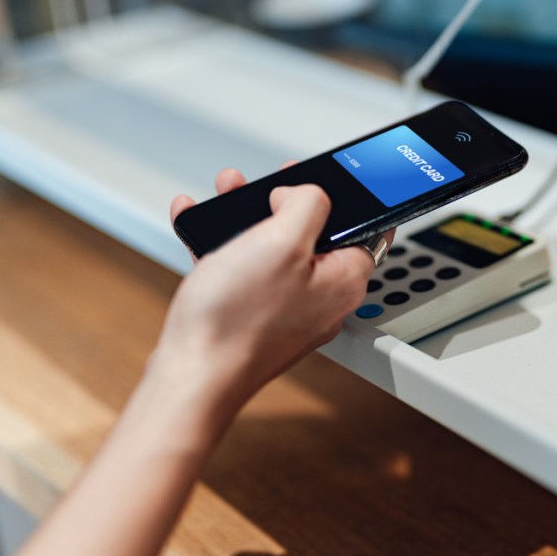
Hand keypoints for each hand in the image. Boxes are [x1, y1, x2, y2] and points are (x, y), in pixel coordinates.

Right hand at [151, 167, 383, 422]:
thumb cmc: (237, 320)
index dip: (344, 197)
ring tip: (227, 191)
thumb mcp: (282, 240)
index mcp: (343, 279)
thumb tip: (303, 194)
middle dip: (283, 201)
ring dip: (249, 215)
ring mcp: (284, 311)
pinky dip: (222, 241)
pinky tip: (197, 220)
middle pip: (313, 235)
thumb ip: (307, 203)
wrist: (191, 376)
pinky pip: (241, 270)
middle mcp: (320, 298)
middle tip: (267, 185)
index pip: (364, 228)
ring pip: (273, 249)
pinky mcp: (250, 319)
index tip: (322, 179)